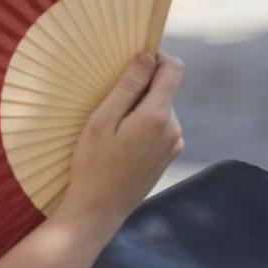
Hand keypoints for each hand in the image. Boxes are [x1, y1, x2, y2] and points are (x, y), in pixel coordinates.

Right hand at [58, 51, 184, 228]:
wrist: (98, 211)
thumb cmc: (93, 164)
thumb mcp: (102, 120)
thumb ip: (128, 86)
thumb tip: (148, 56)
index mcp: (158, 116)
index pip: (173, 69)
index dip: (155, 58)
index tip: (132, 64)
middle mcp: (174, 129)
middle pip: (164, 89)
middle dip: (140, 90)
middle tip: (109, 108)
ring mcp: (174, 145)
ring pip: (160, 109)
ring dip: (140, 110)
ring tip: (113, 131)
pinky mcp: (168, 156)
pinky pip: (159, 128)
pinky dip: (143, 126)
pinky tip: (121, 145)